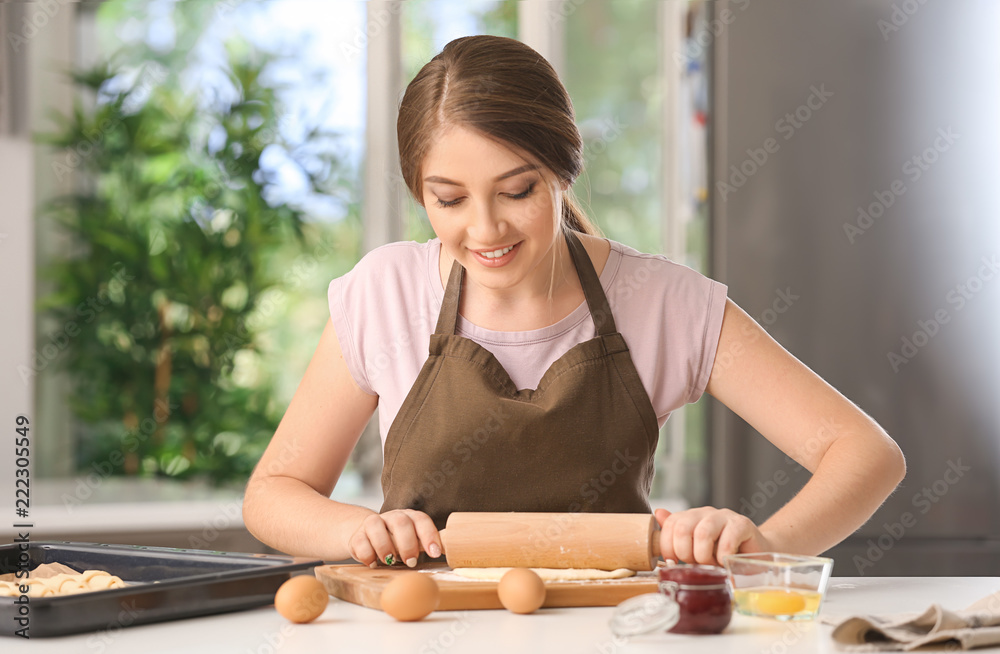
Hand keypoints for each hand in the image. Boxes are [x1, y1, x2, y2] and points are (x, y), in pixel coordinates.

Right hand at [348, 509, 442, 567]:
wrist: (364, 535)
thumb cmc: (395, 541)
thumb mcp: (411, 542)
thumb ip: (424, 545)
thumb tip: (446, 552)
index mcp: (409, 517)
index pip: (421, 520)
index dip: (429, 535)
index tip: (435, 553)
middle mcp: (391, 517)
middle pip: (400, 521)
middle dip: (407, 543)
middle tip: (411, 561)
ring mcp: (372, 524)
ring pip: (376, 525)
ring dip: (385, 546)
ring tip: (390, 561)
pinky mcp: (356, 535)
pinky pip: (359, 541)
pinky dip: (367, 554)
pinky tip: (372, 563)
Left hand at [655, 507, 770, 566]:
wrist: (756, 554)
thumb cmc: (724, 554)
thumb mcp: (697, 548)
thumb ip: (677, 533)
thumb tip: (658, 513)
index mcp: (691, 517)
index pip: (670, 524)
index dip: (668, 547)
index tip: (674, 562)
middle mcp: (706, 513)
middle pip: (683, 528)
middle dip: (685, 553)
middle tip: (695, 564)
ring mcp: (724, 517)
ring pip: (703, 532)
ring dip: (703, 556)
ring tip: (711, 564)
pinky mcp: (742, 524)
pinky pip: (727, 540)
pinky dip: (722, 557)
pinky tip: (725, 562)